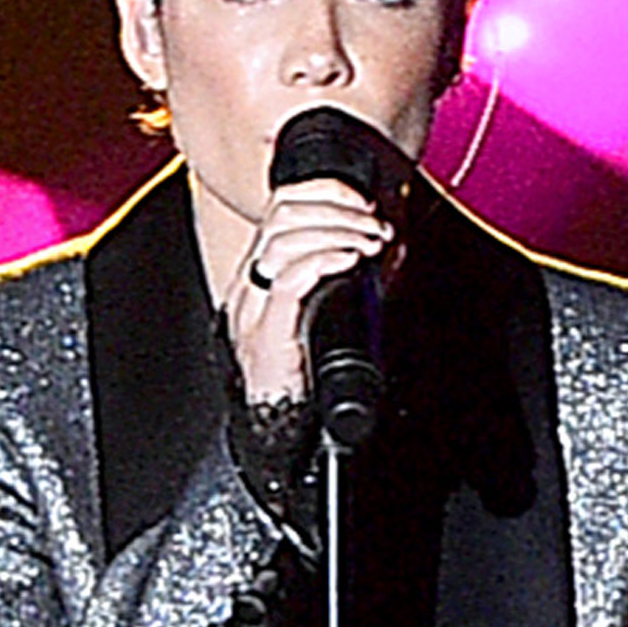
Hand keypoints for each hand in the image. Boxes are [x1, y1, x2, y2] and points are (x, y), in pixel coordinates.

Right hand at [222, 166, 399, 428]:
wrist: (279, 431)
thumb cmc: (303, 380)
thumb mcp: (326, 313)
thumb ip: (339, 277)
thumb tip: (377, 245)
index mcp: (260, 278)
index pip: (281, 209)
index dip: (325, 196)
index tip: (363, 206)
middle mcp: (250, 287)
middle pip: (282, 217)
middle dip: (338, 211)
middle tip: (374, 227)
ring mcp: (253, 309)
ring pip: (284, 241)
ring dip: (338, 232)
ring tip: (370, 243)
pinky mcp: (266, 334)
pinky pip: (288, 281)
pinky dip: (324, 261)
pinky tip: (350, 261)